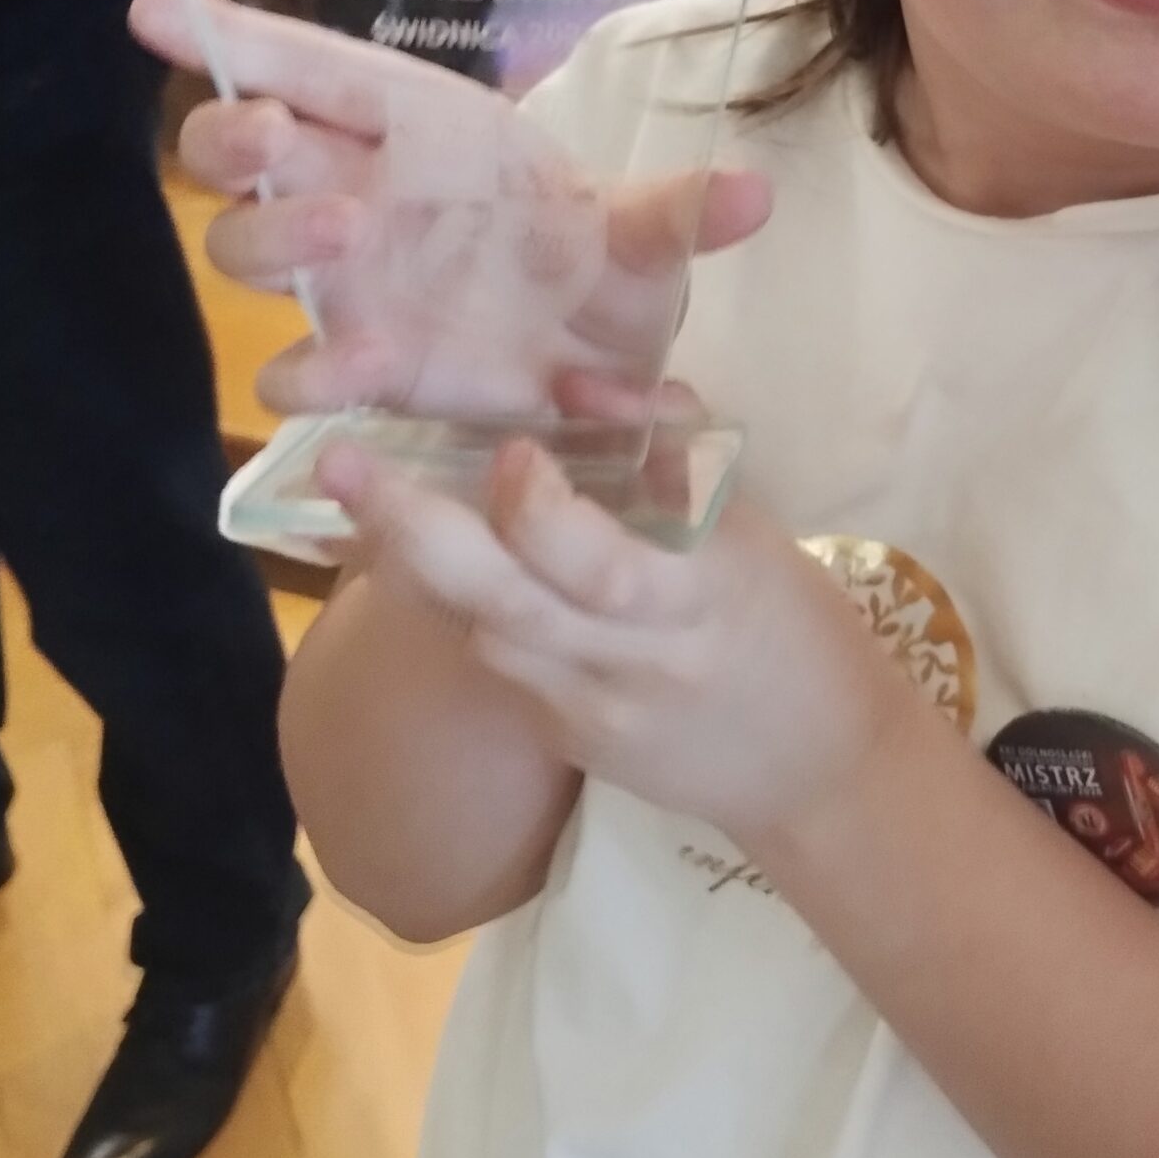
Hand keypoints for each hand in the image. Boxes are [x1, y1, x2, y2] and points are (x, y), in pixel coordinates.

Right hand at [131, 0, 770, 424]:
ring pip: (252, 253)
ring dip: (280, 243)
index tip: (155, 9)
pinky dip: (323, 379)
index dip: (228, 34)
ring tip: (344, 239)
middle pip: (239, 152)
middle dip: (238, 139)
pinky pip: (303, 375)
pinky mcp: (361, 369)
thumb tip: (755, 195)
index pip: (303, 62)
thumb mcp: (647, 233)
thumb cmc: (593, 257)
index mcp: (408, 123)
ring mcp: (345, 283)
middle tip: (275, 139)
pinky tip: (367, 376)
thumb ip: (680, 212)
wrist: (605, 358)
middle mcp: (352, 190)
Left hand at [323, 437, 911, 845]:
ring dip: (413, 564)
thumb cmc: (799, 628)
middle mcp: (633, 664)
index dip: (544, 515)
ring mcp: (590, 712)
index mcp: (702, 601)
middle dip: (416, 532)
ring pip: (481, 635)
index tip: (510, 452)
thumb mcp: (757, 534)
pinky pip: (498, 660)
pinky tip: (415, 550)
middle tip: (342, 465)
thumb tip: (575, 386)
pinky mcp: (564, 739)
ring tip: (349, 491)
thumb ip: (672, 459)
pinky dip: (458, 602)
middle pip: (508, 607)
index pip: (604, 569)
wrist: (816, 771)